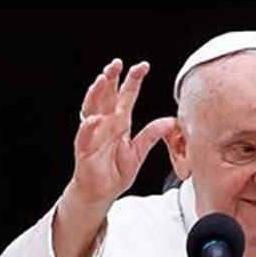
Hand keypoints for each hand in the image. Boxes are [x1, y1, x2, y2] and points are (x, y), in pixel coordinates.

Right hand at [53, 59, 174, 256]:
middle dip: (111, 79)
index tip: (142, 66)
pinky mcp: (84, 149)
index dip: (133, 81)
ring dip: (96, 94)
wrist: (101, 192)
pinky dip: (89, 126)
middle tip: (116, 63)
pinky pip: (85, 135)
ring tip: (102, 80)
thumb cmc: (116, 170)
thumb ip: (152, 135)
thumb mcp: (139, 152)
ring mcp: (93, 134)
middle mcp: (105, 124)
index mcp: (119, 122)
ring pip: (93, 109)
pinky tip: (95, 118)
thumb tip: (171, 121)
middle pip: (107, 96)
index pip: (126, 96)